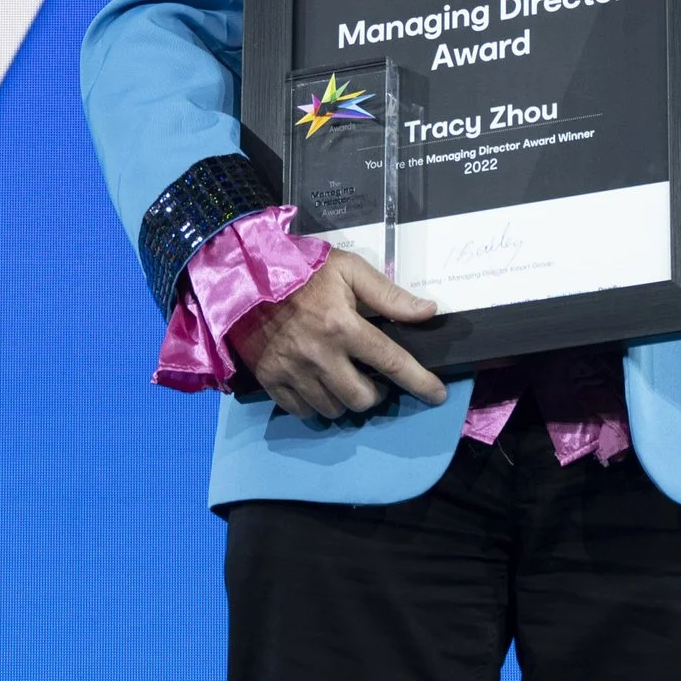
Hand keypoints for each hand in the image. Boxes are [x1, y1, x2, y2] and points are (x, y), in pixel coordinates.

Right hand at [231, 250, 447, 418]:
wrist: (243, 274)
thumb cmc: (301, 270)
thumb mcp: (347, 268)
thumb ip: (388, 293)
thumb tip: (429, 311)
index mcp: (342, 325)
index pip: (391, 362)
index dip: (420, 382)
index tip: (437, 394)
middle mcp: (320, 355)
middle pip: (362, 398)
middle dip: (375, 392)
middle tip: (370, 375)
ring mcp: (293, 371)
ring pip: (334, 409)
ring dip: (344, 398)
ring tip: (341, 377)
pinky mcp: (271, 381)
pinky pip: (304, 412)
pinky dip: (316, 404)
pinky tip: (316, 384)